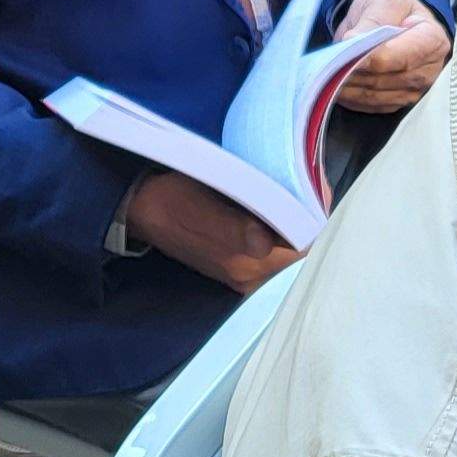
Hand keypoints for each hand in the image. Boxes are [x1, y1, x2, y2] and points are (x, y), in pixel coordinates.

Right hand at [119, 170, 299, 293]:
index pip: (305, 243)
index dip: (313, 211)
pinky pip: (277, 250)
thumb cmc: (173, 201)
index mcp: (246, 265)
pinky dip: (283, 228)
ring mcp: (248, 276)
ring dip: (296, 220)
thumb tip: (262, 242)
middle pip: (301, 248)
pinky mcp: (242, 268)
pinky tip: (276, 205)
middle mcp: (252, 278)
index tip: (311, 182)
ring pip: (291, 249)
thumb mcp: (200, 207)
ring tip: (292, 187)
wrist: (143, 211)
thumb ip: (233, 228)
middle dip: (307, 215)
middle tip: (305, 178)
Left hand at [329, 0, 451, 110]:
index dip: (372, 59)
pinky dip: (351, 98)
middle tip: (327, 64)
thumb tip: (353, 41)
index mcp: (433, 40)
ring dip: (348, 87)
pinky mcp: (399, 101)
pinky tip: (336, 86)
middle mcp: (429, 69)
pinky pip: (371, 105)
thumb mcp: (384, 1)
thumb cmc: (391, 8)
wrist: (392, 19)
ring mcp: (416, 90)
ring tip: (326, 74)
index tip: (347, 53)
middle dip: (354, 72)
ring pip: (375, 95)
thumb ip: (373, 20)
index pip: (401, 58)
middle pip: (385, 79)